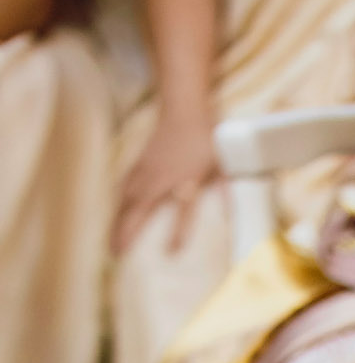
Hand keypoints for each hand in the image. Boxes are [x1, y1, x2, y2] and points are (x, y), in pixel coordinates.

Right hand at [114, 111, 218, 252]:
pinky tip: (112, 211)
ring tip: (109, 240)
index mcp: (186, 178)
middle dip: (126, 231)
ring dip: (116, 219)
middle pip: (139, 208)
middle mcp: (161, 176)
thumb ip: (228, 192)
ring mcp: (146, 168)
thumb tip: (237, 218)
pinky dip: (117, 200)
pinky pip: (124, 185)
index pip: (183, 209)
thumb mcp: (225, 166)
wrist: (184, 108)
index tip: (171, 252)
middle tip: (116, 254)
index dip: (178, 231)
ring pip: (126, 198)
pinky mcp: (140, 162)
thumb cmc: (207, 139)